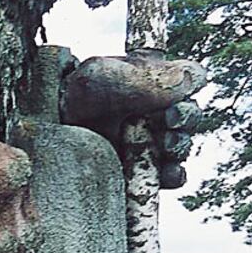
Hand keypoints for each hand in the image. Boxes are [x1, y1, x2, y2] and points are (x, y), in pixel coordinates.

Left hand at [61, 51, 205, 185]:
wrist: (51, 128)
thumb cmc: (73, 94)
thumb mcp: (105, 76)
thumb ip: (153, 76)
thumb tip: (201, 76)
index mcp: (149, 80)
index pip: (188, 84)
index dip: (188, 94)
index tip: (173, 105)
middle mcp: (152, 108)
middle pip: (189, 116)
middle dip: (187, 120)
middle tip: (171, 122)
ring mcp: (147, 139)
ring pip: (183, 145)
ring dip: (182, 146)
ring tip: (167, 146)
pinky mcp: (141, 168)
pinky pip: (171, 176)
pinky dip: (175, 175)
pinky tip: (166, 172)